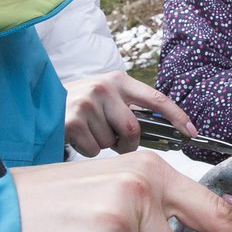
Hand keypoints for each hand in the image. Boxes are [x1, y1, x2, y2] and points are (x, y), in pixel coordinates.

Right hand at [64, 72, 195, 156]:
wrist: (39, 103)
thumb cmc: (79, 105)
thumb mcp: (105, 97)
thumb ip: (128, 109)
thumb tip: (160, 134)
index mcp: (118, 81)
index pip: (156, 98)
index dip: (177, 116)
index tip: (192, 132)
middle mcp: (104, 87)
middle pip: (133, 129)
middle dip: (127, 143)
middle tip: (112, 140)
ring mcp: (87, 103)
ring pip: (112, 142)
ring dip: (103, 145)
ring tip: (87, 130)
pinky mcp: (71, 120)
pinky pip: (93, 149)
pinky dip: (87, 150)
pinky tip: (76, 136)